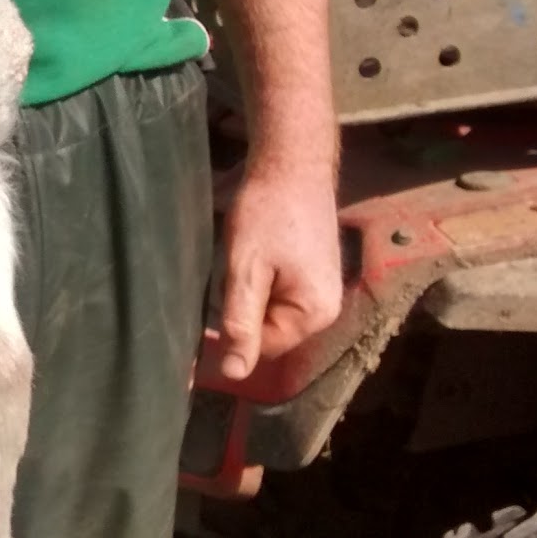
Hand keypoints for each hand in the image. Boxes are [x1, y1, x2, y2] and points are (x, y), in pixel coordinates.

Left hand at [213, 161, 342, 380]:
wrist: (291, 164)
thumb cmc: (268, 213)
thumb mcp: (246, 270)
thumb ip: (241, 323)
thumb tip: (233, 374)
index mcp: (315, 313)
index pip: (264, 348)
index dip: (232, 333)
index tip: (209, 305)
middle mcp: (327, 308)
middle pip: (268, 330)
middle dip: (242, 307)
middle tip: (234, 266)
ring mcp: (322, 289)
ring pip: (268, 309)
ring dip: (248, 290)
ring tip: (244, 255)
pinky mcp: (312, 272)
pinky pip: (277, 291)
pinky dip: (258, 277)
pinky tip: (253, 251)